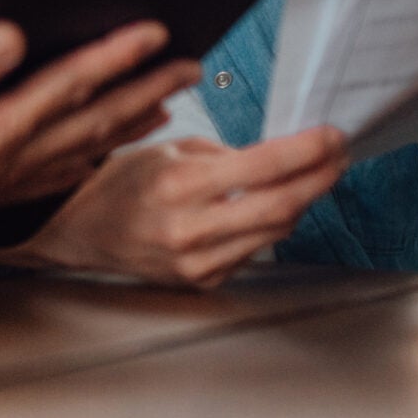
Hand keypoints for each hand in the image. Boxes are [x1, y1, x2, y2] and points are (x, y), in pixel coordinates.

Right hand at [0, 20, 195, 299]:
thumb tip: (11, 34)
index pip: (70, 84)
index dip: (116, 55)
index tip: (159, 30)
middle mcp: (11, 155)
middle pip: (94, 115)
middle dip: (148, 87)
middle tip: (193, 64)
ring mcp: (4, 179)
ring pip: (84, 145)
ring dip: (131, 121)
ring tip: (168, 104)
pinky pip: (57, 174)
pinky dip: (88, 159)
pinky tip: (98, 155)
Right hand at [0, 126, 348, 289]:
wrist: (79, 232)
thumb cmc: (121, 184)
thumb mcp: (166, 151)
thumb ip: (222, 155)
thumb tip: (278, 156)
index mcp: (179, 185)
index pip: (264, 167)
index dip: (308, 150)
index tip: (333, 136)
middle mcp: (191, 228)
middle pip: (282, 205)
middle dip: (320, 177)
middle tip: (338, 156)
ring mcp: (199, 261)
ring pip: (276, 231)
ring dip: (302, 201)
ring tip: (313, 176)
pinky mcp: (203, 281)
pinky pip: (254, 250)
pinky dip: (270, 225)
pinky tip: (272, 206)